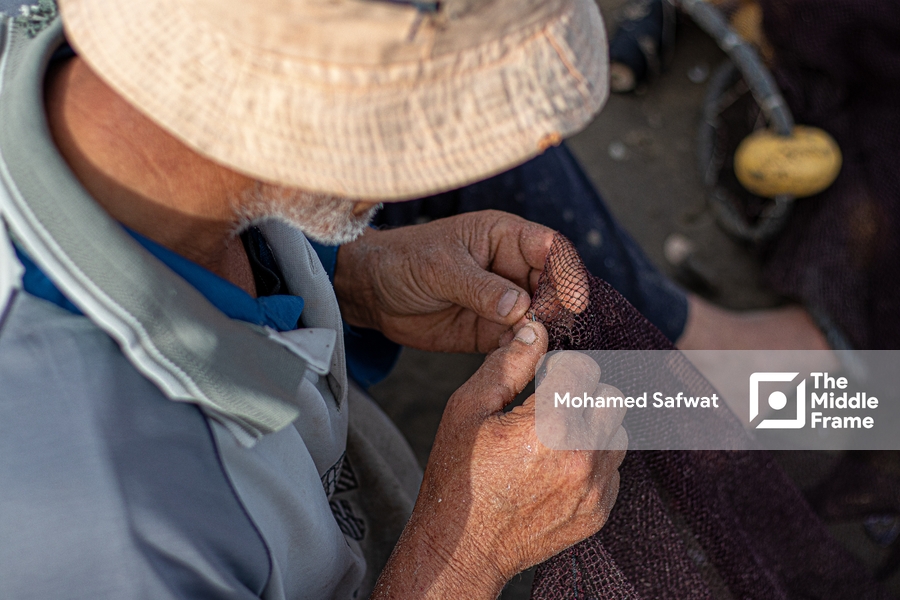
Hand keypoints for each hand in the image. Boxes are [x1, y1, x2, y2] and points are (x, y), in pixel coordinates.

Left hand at [334, 210, 554, 352]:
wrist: (372, 292)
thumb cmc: (403, 261)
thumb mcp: (439, 268)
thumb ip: (479, 288)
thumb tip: (520, 307)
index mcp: (503, 237)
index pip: (550, 248)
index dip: (568, 271)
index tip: (575, 299)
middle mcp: (511, 268)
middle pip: (554, 286)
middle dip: (559, 309)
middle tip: (551, 330)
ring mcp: (505, 302)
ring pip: (542, 318)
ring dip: (546, 334)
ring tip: (541, 349)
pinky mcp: (493, 331)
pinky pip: (520, 342)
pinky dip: (526, 352)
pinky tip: (524, 360)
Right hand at [372, 322, 626, 598]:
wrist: (463, 547)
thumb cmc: (459, 476)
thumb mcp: (468, 409)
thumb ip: (507, 364)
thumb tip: (535, 330)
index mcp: (548, 426)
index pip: (584, 367)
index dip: (561, 366)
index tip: (543, 378)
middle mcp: (581, 457)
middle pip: (611, 396)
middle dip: (584, 393)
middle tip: (551, 405)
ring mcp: (595, 489)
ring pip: (618, 431)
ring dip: (593, 425)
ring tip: (555, 437)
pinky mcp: (600, 512)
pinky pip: (615, 468)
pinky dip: (594, 460)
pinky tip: (558, 467)